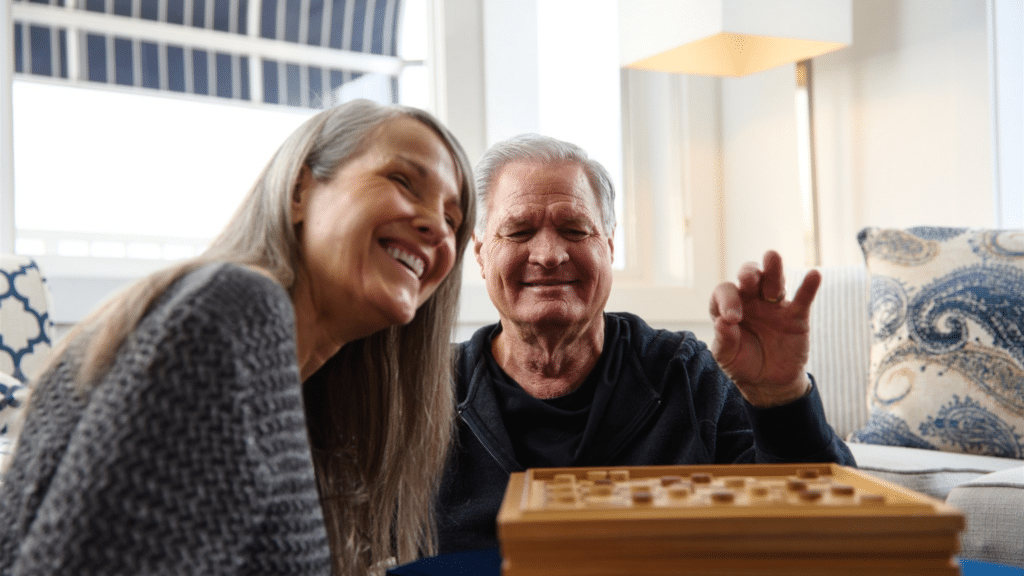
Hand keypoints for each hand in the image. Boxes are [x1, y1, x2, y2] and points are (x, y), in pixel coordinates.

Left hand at [708, 250, 819, 406]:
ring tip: (772, 258)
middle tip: (748, 279)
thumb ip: (724, 341)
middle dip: (748, 273)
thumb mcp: (726, 357)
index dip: (726, 300)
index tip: (732, 319)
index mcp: (729, 307)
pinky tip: (814, 275)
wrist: (768, 382)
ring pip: (774, 281)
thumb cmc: (742, 364)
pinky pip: (803, 298)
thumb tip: (722, 322)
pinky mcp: (796, 316)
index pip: (724, 292)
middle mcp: (751, 300)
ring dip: (773, 270)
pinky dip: (809, 286)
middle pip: (750, 276)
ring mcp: (774, 306)